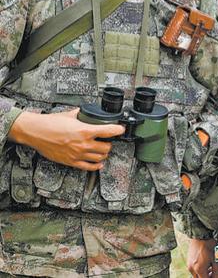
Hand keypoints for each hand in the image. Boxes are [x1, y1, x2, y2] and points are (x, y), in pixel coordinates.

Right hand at [7, 109, 123, 170]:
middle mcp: (83, 144)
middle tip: (108, 141)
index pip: (109, 131)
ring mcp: (77, 154)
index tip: (121, 129)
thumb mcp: (70, 114)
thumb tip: (86, 112)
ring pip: (100, 158)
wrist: (35, 132)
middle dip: (110, 144)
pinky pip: (88, 167)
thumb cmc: (50, 123)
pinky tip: (98, 163)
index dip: (118, 130)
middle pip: (106, 147)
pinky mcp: (71, 161)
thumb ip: (81, 114)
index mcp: (85, 130)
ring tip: (103, 151)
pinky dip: (96, 166)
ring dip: (104, 154)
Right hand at [187, 238, 217, 277]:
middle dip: (205, 276)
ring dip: (201, 274)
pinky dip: (198, 270)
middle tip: (211, 273)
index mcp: (199, 269)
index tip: (214, 276)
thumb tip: (216, 274)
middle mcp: (192, 269)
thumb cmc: (208, 245)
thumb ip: (214, 269)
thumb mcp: (214, 259)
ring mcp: (189, 266)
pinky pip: (193, 270)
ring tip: (209, 269)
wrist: (200, 236)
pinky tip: (204, 265)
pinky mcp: (188, 262)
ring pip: (195, 275)